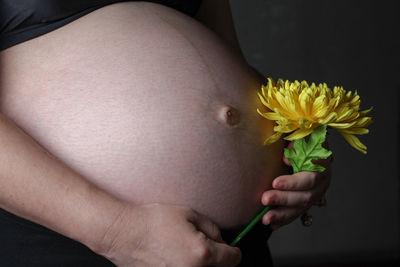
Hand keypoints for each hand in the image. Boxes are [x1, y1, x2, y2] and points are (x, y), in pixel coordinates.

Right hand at [96, 203, 240, 266]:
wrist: (124, 233)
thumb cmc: (153, 221)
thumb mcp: (189, 214)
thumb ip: (212, 228)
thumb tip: (221, 240)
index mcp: (203, 253)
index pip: (233, 259)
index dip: (233, 251)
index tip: (229, 248)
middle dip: (217, 259)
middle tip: (204, 247)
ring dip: (201, 264)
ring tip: (186, 251)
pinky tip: (174, 257)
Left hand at [261, 141, 331, 229]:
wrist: (312, 145)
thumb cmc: (303, 139)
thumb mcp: (301, 136)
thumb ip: (295, 144)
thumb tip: (287, 159)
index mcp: (322, 164)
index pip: (310, 177)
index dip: (293, 182)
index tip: (274, 182)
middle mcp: (321, 183)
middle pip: (304, 196)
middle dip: (283, 199)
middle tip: (264, 199)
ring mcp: (315, 195)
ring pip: (300, 208)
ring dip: (282, 215)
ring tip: (265, 219)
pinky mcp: (306, 202)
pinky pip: (296, 214)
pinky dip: (283, 220)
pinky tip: (271, 224)